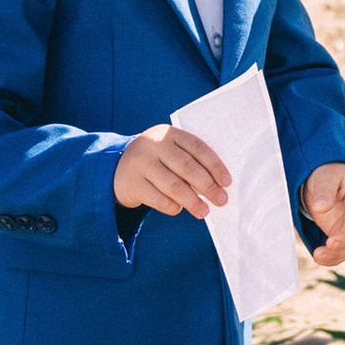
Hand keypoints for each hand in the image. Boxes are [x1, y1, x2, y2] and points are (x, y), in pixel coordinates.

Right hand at [113, 124, 229, 218]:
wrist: (116, 167)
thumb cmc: (155, 161)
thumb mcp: (169, 152)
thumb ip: (189, 161)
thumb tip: (216, 186)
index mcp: (169, 133)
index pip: (197, 147)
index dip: (215, 165)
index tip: (227, 182)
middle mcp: (154, 145)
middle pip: (187, 167)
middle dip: (207, 186)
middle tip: (221, 200)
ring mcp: (141, 163)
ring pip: (173, 185)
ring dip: (192, 201)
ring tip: (204, 211)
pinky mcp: (132, 183)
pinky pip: (158, 199)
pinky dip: (172, 207)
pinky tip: (179, 209)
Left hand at [300, 160, 344, 267]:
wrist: (327, 183)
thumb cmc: (329, 176)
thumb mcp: (326, 177)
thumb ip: (324, 191)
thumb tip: (321, 208)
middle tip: (330, 243)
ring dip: (336, 253)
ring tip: (319, 254)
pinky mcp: (342, 238)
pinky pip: (340, 252)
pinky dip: (331, 258)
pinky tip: (319, 258)